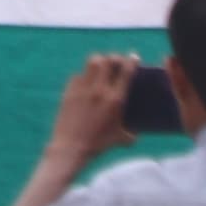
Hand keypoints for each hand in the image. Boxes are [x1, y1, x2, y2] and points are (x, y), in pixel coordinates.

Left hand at [48, 52, 139, 169]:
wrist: (70, 148)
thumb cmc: (97, 145)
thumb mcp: (118, 139)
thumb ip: (130, 135)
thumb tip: (135, 134)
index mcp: (115, 100)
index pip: (126, 71)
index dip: (131, 60)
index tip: (133, 58)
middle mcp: (100, 90)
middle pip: (109, 60)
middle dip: (115, 58)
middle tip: (116, 62)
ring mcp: (84, 88)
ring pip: (93, 61)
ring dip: (100, 61)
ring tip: (101, 67)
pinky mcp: (70, 90)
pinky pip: (79, 75)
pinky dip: (84, 76)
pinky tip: (86, 83)